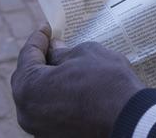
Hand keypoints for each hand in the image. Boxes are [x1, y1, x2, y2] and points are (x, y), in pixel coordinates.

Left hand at [12, 25, 143, 137]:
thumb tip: (55, 49)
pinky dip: (56, 97)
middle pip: (28, 78)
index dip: (39, 37)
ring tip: (65, 65)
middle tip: (54, 44)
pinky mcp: (54, 136)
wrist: (129, 118)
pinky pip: (49, 111)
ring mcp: (39, 127)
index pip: (28, 54)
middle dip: (40, 59)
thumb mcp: (85, 54)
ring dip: (48, 80)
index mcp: (29, 86)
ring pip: (38, 97)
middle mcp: (26, 111)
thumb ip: (63, 51)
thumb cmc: (106, 82)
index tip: (48, 28)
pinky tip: (71, 86)